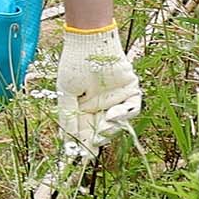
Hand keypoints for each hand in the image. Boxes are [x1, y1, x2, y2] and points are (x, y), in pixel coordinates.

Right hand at [55, 25, 139, 157]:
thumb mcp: (66, 94)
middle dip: (98, 138)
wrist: (89, 43)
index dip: (85, 143)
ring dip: (110, 129)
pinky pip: (132, 109)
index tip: (83, 156)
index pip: (86, 130)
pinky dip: (123, 116)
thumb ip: (68, 117)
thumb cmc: (74, 65)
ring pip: (118, 123)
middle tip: (93, 142)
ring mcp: (117, 99)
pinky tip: (111, 115)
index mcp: (85, 107)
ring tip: (102, 127)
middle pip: (103, 130)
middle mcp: (102, 105)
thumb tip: (67, 142)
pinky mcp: (131, 91)